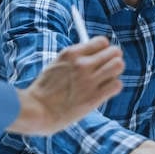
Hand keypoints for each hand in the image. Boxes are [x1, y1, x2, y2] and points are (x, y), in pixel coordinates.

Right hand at [7, 36, 122, 135]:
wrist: (35, 112)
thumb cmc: (44, 91)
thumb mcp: (57, 65)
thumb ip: (76, 59)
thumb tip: (95, 53)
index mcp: (70, 54)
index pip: (102, 41)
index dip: (104, 50)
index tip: (99, 58)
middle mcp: (82, 64)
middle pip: (115, 51)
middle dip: (113, 59)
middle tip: (105, 70)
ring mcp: (89, 80)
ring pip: (119, 65)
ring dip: (114, 73)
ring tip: (104, 80)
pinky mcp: (94, 97)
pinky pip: (117, 84)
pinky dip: (113, 88)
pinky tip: (103, 92)